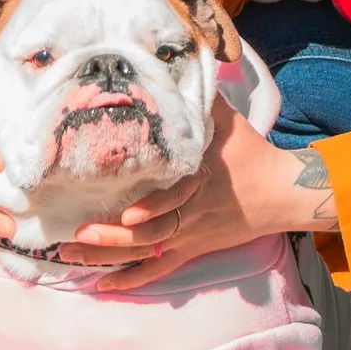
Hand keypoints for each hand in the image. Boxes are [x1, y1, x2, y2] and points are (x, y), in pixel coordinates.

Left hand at [63, 101, 338, 294]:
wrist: (281, 193)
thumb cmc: (250, 153)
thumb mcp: (227, 122)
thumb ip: (199, 99)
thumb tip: (176, 62)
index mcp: (200, 179)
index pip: (175, 197)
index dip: (151, 208)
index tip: (125, 213)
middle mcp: (192, 212)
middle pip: (151, 232)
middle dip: (112, 237)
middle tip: (76, 234)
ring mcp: (190, 235)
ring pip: (146, 253)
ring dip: (107, 257)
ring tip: (70, 256)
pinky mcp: (190, 250)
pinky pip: (158, 269)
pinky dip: (130, 280)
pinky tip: (100, 287)